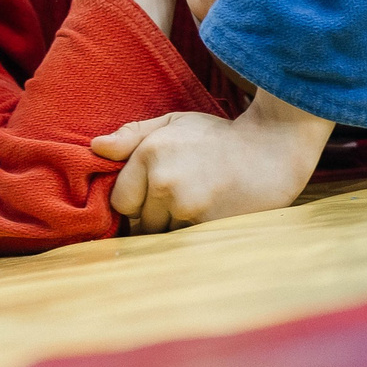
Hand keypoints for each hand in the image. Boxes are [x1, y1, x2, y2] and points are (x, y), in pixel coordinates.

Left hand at [93, 90, 330, 233]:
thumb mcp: (173, 123)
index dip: (136, 201)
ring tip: (198, 205)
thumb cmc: (218, 137)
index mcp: (150, 154)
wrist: (271, 151)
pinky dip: (192, 236)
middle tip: (183, 197)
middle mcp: (164, 181)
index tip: (157, 193)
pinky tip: (209, 215)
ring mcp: (186, 206)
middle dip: (155, 216)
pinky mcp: (207, 226)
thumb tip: (95, 148)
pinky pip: (184, 244)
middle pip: (141, 222)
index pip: (120, 201)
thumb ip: (132, 135)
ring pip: (163, 236)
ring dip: (174, 229)